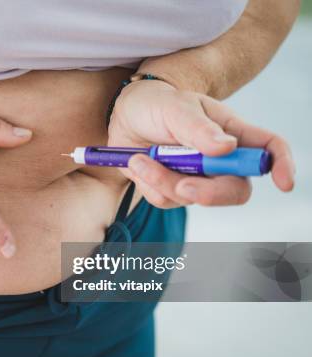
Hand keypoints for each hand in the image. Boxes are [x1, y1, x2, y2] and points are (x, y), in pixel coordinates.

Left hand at [108, 79, 294, 207]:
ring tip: (140, 158)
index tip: (283, 182)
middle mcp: (219, 160)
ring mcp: (196, 177)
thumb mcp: (175, 107)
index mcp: (231, 132)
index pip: (268, 149)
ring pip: (192, 198)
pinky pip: (165, 200)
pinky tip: (138, 163)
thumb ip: (197, 128)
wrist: (125, 116)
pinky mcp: (172, 189)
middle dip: (208, 193)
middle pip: (234, 190)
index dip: (282, 165)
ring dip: (163, 181)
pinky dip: (148, 183)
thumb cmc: (156, 104)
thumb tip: (225, 148)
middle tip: (182, 186)